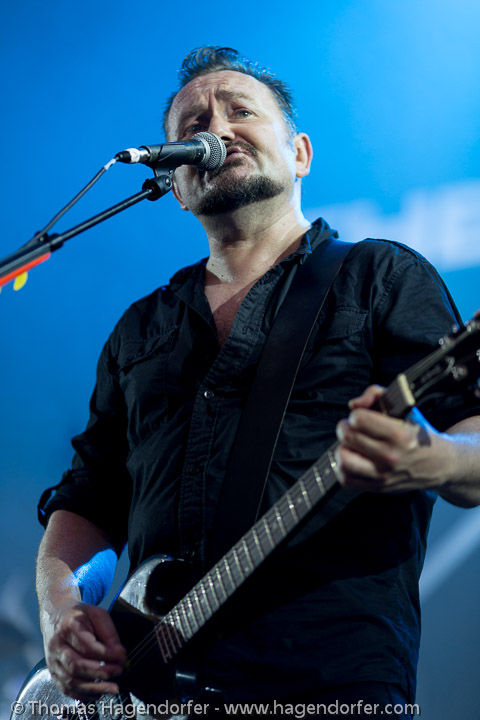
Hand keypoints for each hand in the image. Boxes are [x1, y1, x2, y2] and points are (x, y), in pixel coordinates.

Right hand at [43, 600, 126, 699]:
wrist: (55, 617)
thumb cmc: (78, 615)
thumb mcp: (97, 614)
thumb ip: (109, 633)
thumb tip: (120, 654)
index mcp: (68, 627)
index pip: (88, 647)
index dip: (107, 656)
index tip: (122, 659)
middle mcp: (57, 645)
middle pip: (77, 666)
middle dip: (101, 673)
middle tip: (118, 672)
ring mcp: (52, 660)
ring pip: (71, 681)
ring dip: (93, 688)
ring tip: (111, 688)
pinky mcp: (52, 672)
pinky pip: (65, 688)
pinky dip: (82, 694)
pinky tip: (97, 693)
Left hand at [334, 385, 452, 492]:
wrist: (441, 464)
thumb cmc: (420, 436)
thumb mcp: (406, 410)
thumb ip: (377, 395)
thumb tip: (354, 403)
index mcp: (399, 435)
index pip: (359, 420)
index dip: (355, 415)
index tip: (360, 417)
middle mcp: (391, 456)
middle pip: (348, 437)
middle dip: (345, 427)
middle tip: (351, 427)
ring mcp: (383, 474)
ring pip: (344, 459)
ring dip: (342, 448)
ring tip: (349, 444)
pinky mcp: (378, 487)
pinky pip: (347, 479)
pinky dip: (342, 468)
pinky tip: (351, 459)